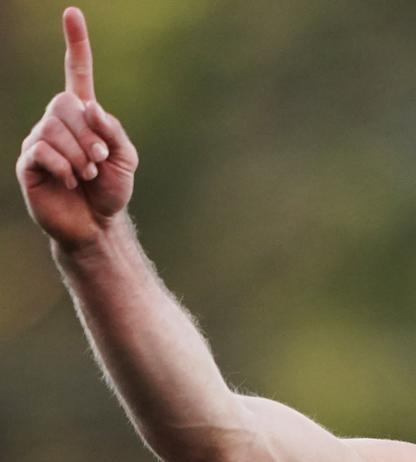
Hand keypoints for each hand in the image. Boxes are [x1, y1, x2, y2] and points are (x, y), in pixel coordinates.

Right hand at [15, 7, 138, 249]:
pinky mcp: (28, 162)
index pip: (77, 73)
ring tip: (86, 175)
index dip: (76, 45)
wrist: (97, 224)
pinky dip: (64, 166)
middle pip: (65, 104)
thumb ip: (113, 131)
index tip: (72, 13)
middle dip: (88, 134)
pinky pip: (42, 149)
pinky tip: (71, 181)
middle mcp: (57, 122)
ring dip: (79, 154)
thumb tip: (89, 107)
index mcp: (84, 116)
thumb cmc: (111, 190)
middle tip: (100, 161)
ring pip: (53, 128)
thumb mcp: (126, 159)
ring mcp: (40, 140)